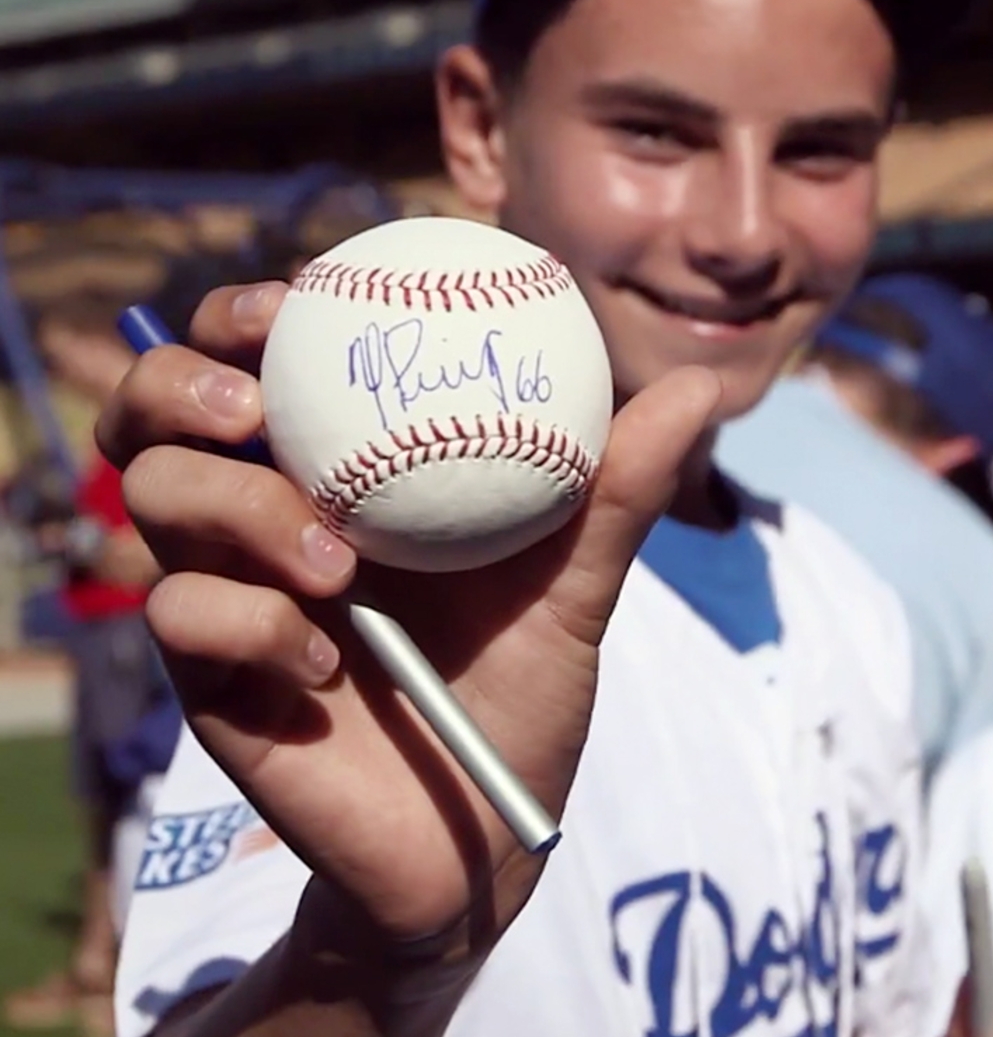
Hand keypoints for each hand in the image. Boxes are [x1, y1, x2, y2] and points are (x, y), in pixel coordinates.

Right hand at [98, 282, 719, 955]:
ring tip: (337, 562)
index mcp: (336, 473)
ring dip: (239, 508)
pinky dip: (252, 624)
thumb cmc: (521, 687)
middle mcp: (262, 519)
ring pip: (155, 497)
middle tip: (251, 404)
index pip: (255, 363)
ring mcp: (226, 596)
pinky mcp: (205, 681)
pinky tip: (327, 660)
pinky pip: (181, 617)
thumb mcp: (576, 585)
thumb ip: (619, 489)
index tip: (291, 301)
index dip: (246, 314)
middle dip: (178, 382)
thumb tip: (701, 387)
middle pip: (155, 413)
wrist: (484, 827)